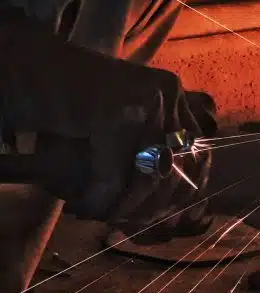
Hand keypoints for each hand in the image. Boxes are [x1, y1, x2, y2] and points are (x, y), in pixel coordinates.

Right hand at [2, 14, 214, 223]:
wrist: (29, 70)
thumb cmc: (77, 102)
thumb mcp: (126, 123)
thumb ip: (152, 151)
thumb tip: (183, 210)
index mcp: (173, 94)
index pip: (198, 153)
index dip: (185, 191)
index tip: (168, 215)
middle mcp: (166, 93)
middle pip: (178, 168)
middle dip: (154, 205)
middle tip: (131, 222)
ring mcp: (143, 101)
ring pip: (149, 176)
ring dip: (126, 207)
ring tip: (106, 216)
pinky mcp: (112, 115)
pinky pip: (113, 175)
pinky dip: (100, 199)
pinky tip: (85, 206)